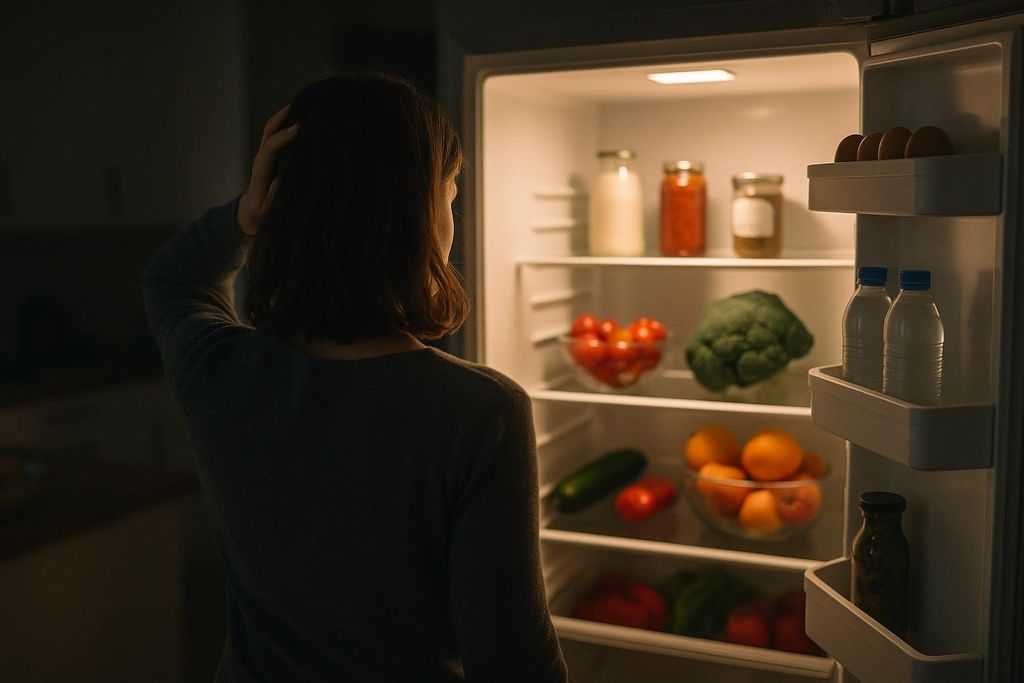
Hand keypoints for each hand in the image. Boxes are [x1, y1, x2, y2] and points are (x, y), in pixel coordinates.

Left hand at [237, 105, 298, 235]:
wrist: (249, 217)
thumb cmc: (260, 218)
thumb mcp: (267, 214)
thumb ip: (274, 198)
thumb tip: (284, 180)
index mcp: (261, 172)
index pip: (270, 148)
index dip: (283, 137)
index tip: (299, 128)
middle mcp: (262, 159)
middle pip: (269, 130)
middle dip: (283, 116)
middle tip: (302, 103)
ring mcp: (265, 156)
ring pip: (273, 129)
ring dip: (286, 115)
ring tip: (305, 103)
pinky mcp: (272, 157)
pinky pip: (279, 136)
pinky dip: (288, 124)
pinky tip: (304, 118)